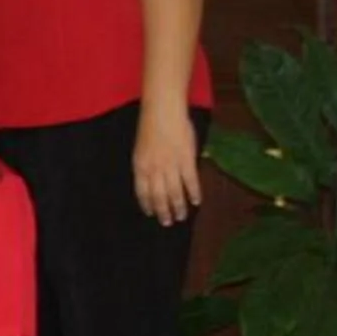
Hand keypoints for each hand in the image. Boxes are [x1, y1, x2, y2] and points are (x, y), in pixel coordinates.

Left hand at [134, 104, 203, 225]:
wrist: (163, 112)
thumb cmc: (150, 127)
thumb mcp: (141, 149)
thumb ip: (146, 166)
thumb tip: (152, 182)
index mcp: (140, 166)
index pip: (142, 192)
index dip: (147, 204)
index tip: (151, 214)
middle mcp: (154, 170)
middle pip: (159, 196)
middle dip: (163, 211)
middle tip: (168, 222)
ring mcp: (171, 166)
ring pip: (175, 193)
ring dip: (178, 207)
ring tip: (182, 217)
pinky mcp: (187, 161)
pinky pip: (191, 182)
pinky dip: (194, 193)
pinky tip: (196, 202)